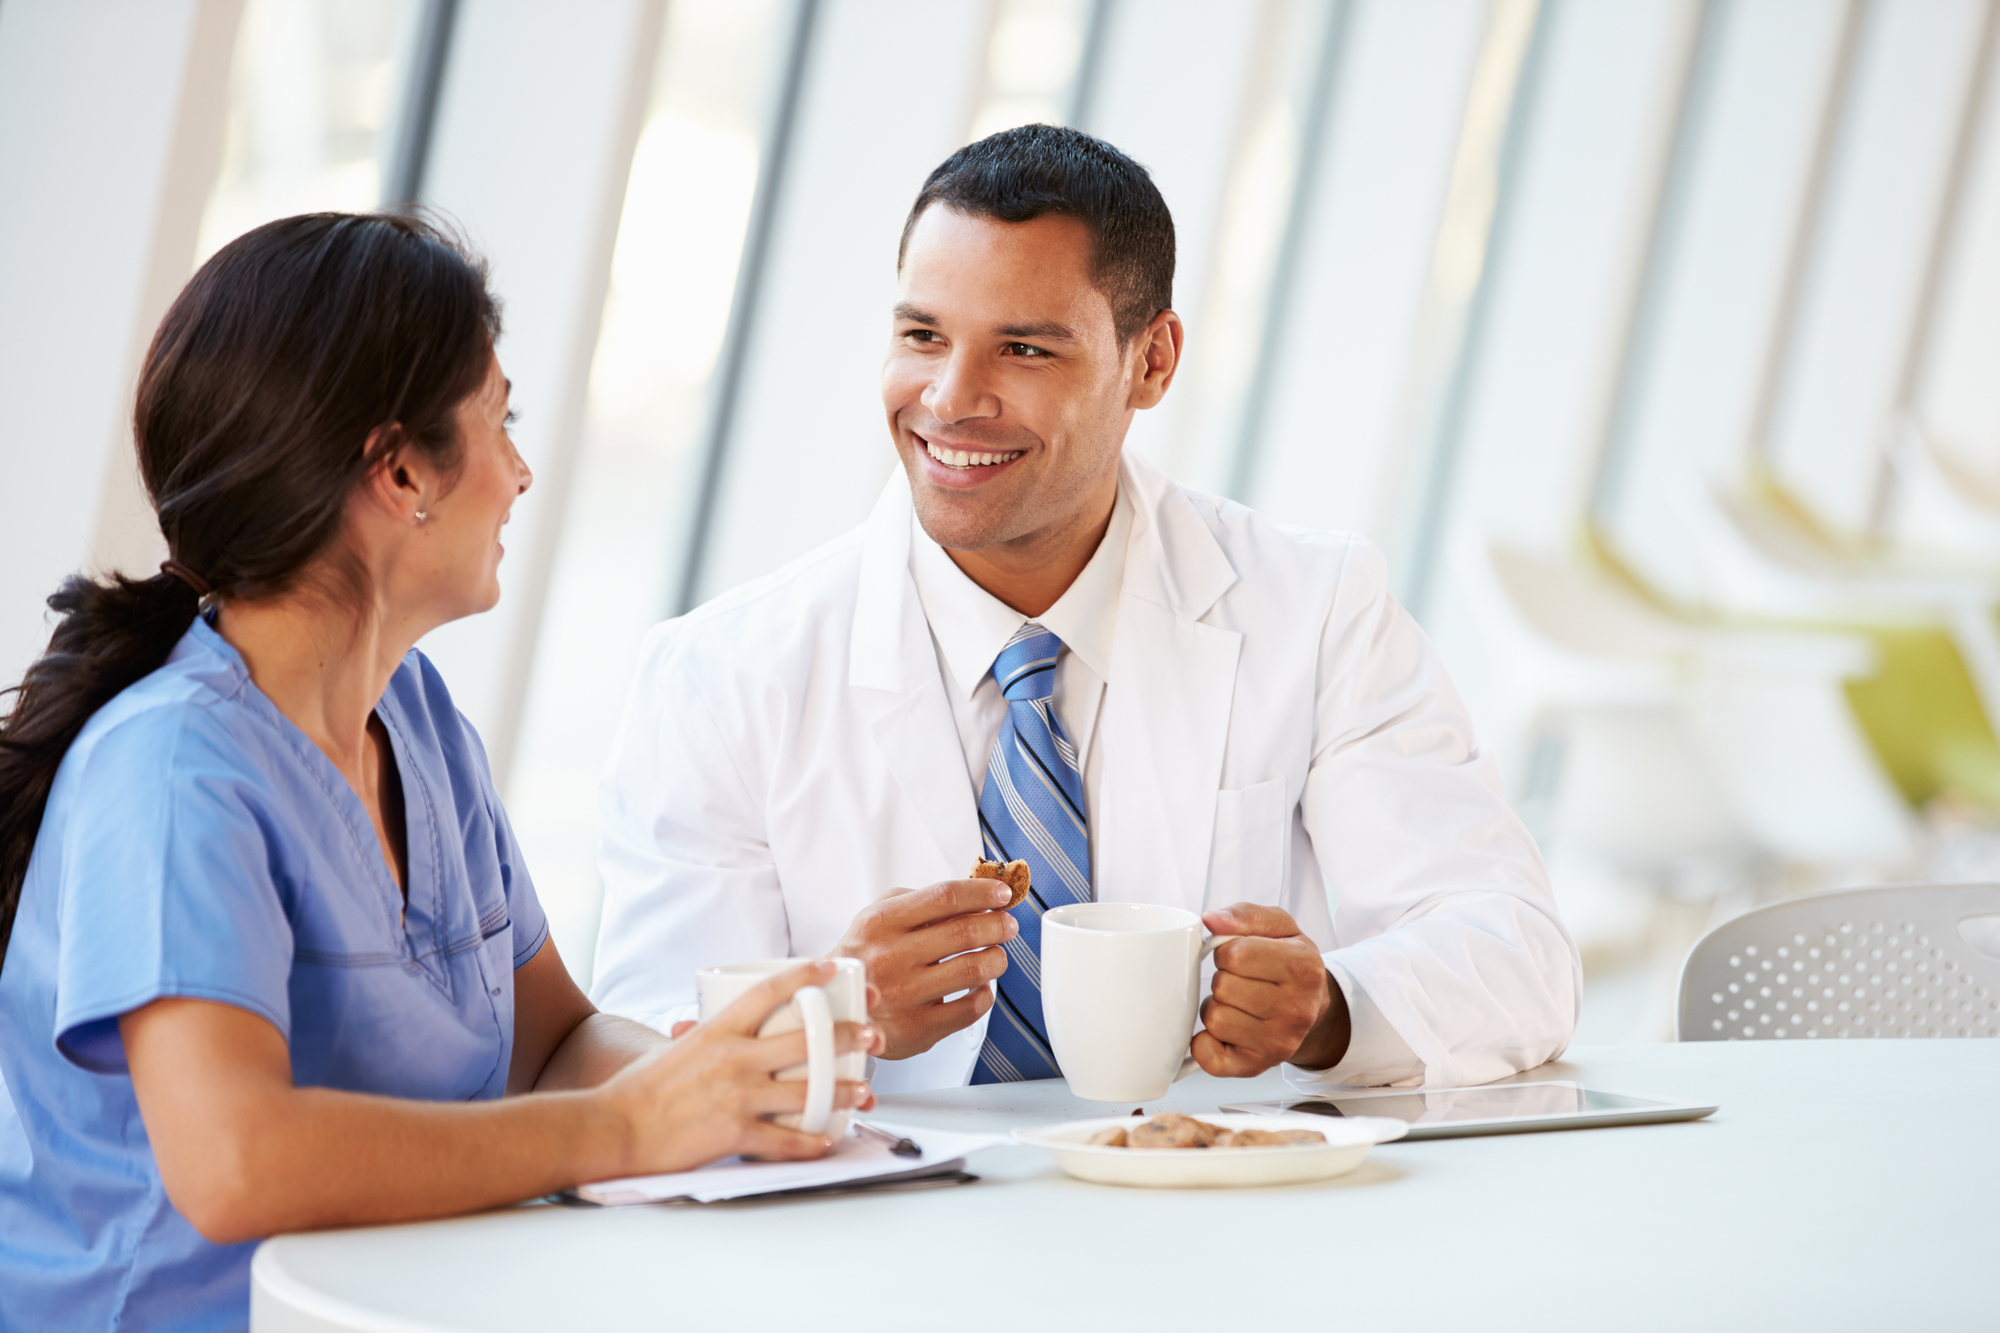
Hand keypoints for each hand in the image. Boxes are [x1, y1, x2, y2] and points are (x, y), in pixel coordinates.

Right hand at [596, 960, 881, 1174]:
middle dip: (846, 1034)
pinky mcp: (733, 1132)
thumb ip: (696, 1038)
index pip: (767, 992)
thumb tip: (695, 1026)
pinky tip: (827, 1139)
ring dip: (843, 1091)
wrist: (613, 1127)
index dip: (803, 976)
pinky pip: (784, 1138)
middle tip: (873, 1032)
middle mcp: (733, 1058)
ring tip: (867, 1090)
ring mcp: (736, 1095)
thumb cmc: (636, 1090)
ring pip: (807, 1090)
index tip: (830, 967)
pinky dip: (810, 1142)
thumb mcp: (670, 1050)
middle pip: (804, 1039)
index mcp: (717, 1031)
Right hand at [830, 879, 1016, 1059]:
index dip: (981, 893)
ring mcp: (903, 995)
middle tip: (1007, 925)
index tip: (1002, 893)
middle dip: (997, 925)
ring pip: (973, 969)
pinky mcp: (916, 1029)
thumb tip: (977, 893)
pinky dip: (985, 994)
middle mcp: (889, 957)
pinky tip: (980, 987)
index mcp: (880, 922)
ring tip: (997, 955)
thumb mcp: (880, 916)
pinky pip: (970, 1009)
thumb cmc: (867, 955)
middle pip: (964, 932)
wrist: (835, 1005)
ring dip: (997, 959)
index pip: (943, 897)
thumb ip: (922, 901)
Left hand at [1192, 903, 1350, 1075]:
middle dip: (1223, 979)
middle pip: (1223, 987)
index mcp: (1304, 968)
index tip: (1238, 956)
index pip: (1236, 953)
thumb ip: (1245, 915)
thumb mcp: (1279, 927)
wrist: (1311, 1007)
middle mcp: (1297, 1009)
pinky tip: (1224, 1031)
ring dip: (1216, 1008)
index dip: (1226, 951)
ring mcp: (1279, 1043)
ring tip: (1236, 1004)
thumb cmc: (1290, 964)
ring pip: (1215, 1019)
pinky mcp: (1256, 1066)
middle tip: (1240, 982)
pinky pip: (1209, 1057)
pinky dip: (1205, 1043)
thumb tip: (1212, 919)